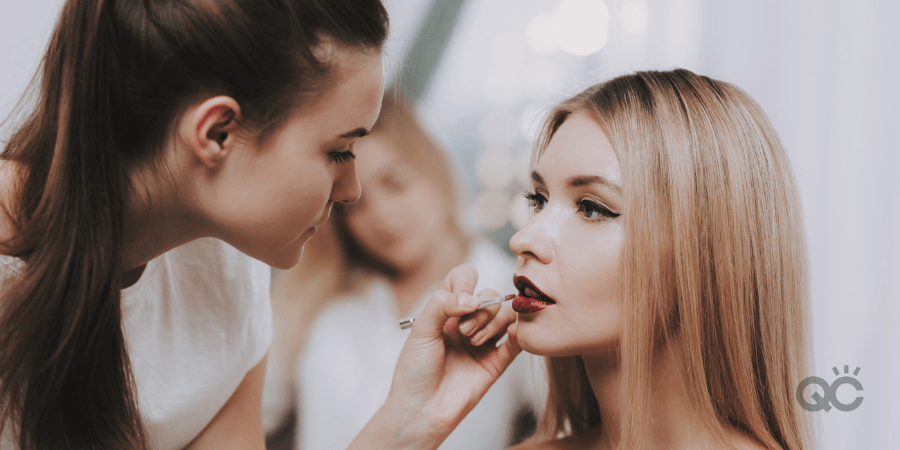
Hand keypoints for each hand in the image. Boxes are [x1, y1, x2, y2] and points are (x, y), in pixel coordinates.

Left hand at [348, 264, 520, 449]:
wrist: (421, 409)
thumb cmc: (415, 371)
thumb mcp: (420, 330)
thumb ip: (442, 304)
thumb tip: (473, 298)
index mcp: (446, 311)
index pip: (464, 278)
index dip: (466, 282)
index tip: (459, 299)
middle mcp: (466, 322)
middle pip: (489, 295)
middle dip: (480, 309)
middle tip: (463, 331)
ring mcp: (483, 341)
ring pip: (505, 314)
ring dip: (492, 322)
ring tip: (474, 342)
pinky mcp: (497, 362)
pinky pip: (518, 341)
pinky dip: (518, 333)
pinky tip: (510, 334)